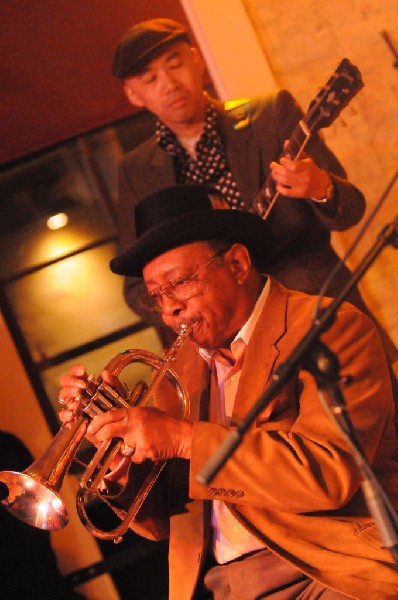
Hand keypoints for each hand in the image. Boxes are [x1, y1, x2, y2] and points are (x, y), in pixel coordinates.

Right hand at [58, 364, 123, 447]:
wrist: (115, 427)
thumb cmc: (115, 407)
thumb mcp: (117, 393)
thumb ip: (112, 383)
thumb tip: (105, 373)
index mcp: (84, 385)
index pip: (75, 374)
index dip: (76, 371)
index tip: (83, 371)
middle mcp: (76, 394)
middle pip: (65, 384)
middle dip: (72, 382)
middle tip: (82, 386)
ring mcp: (73, 407)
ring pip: (63, 398)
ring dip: (69, 394)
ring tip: (78, 396)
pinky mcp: (73, 420)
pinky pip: (63, 417)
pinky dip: (66, 415)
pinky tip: (72, 414)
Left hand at [58, 365, 192, 462]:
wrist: (181, 435)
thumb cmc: (164, 423)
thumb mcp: (146, 412)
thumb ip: (130, 416)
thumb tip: (113, 421)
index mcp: (135, 412)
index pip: (110, 415)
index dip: (97, 422)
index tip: (91, 427)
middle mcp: (134, 424)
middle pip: (108, 430)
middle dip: (100, 436)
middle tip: (98, 439)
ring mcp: (138, 438)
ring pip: (122, 447)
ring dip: (127, 449)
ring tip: (142, 443)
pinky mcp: (144, 451)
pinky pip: (134, 457)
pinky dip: (139, 457)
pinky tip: (149, 450)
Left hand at [270, 143, 330, 198]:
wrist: (321, 185)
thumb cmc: (312, 169)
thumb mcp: (307, 159)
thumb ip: (297, 152)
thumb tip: (285, 143)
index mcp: (307, 167)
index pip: (293, 166)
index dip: (285, 162)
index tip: (281, 159)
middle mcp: (304, 177)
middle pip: (286, 174)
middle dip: (276, 169)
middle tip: (272, 165)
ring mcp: (301, 187)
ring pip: (284, 182)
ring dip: (276, 176)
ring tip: (273, 172)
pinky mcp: (298, 194)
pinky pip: (285, 192)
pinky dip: (279, 188)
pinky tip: (278, 183)